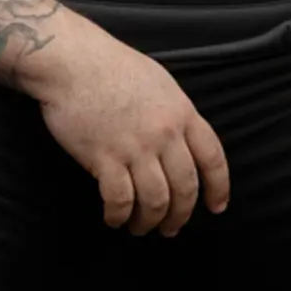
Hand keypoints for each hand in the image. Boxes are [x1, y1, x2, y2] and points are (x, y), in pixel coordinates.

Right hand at [19, 26, 231, 235]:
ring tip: (140, 228)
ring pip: (155, 200)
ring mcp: (135, 147)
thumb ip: (175, 113)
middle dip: (180, 215)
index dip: (218, 188)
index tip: (217, 207)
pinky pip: (119, 199)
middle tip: (171, 228)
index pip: (213, 159)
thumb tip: (182, 141)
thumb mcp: (159, 83)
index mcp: (182, 113)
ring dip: (149, 222)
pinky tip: (114, 219)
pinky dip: (118, 216)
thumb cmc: (112, 67)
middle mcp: (164, 133)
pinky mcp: (104, 157)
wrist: (72, 62)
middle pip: (185, 187)